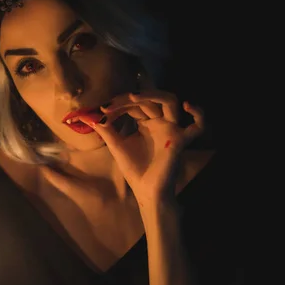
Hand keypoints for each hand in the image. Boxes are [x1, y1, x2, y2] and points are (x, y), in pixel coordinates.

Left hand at [80, 89, 204, 208]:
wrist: (146, 190)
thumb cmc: (134, 168)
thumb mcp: (116, 145)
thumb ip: (104, 129)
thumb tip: (85, 116)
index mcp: (146, 122)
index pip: (134, 104)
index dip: (118, 104)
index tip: (101, 112)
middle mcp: (160, 122)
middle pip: (149, 99)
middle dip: (127, 99)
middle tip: (109, 105)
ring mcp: (171, 129)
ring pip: (170, 101)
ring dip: (152, 95)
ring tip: (132, 96)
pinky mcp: (180, 140)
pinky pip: (198, 126)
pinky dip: (199, 114)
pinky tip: (187, 105)